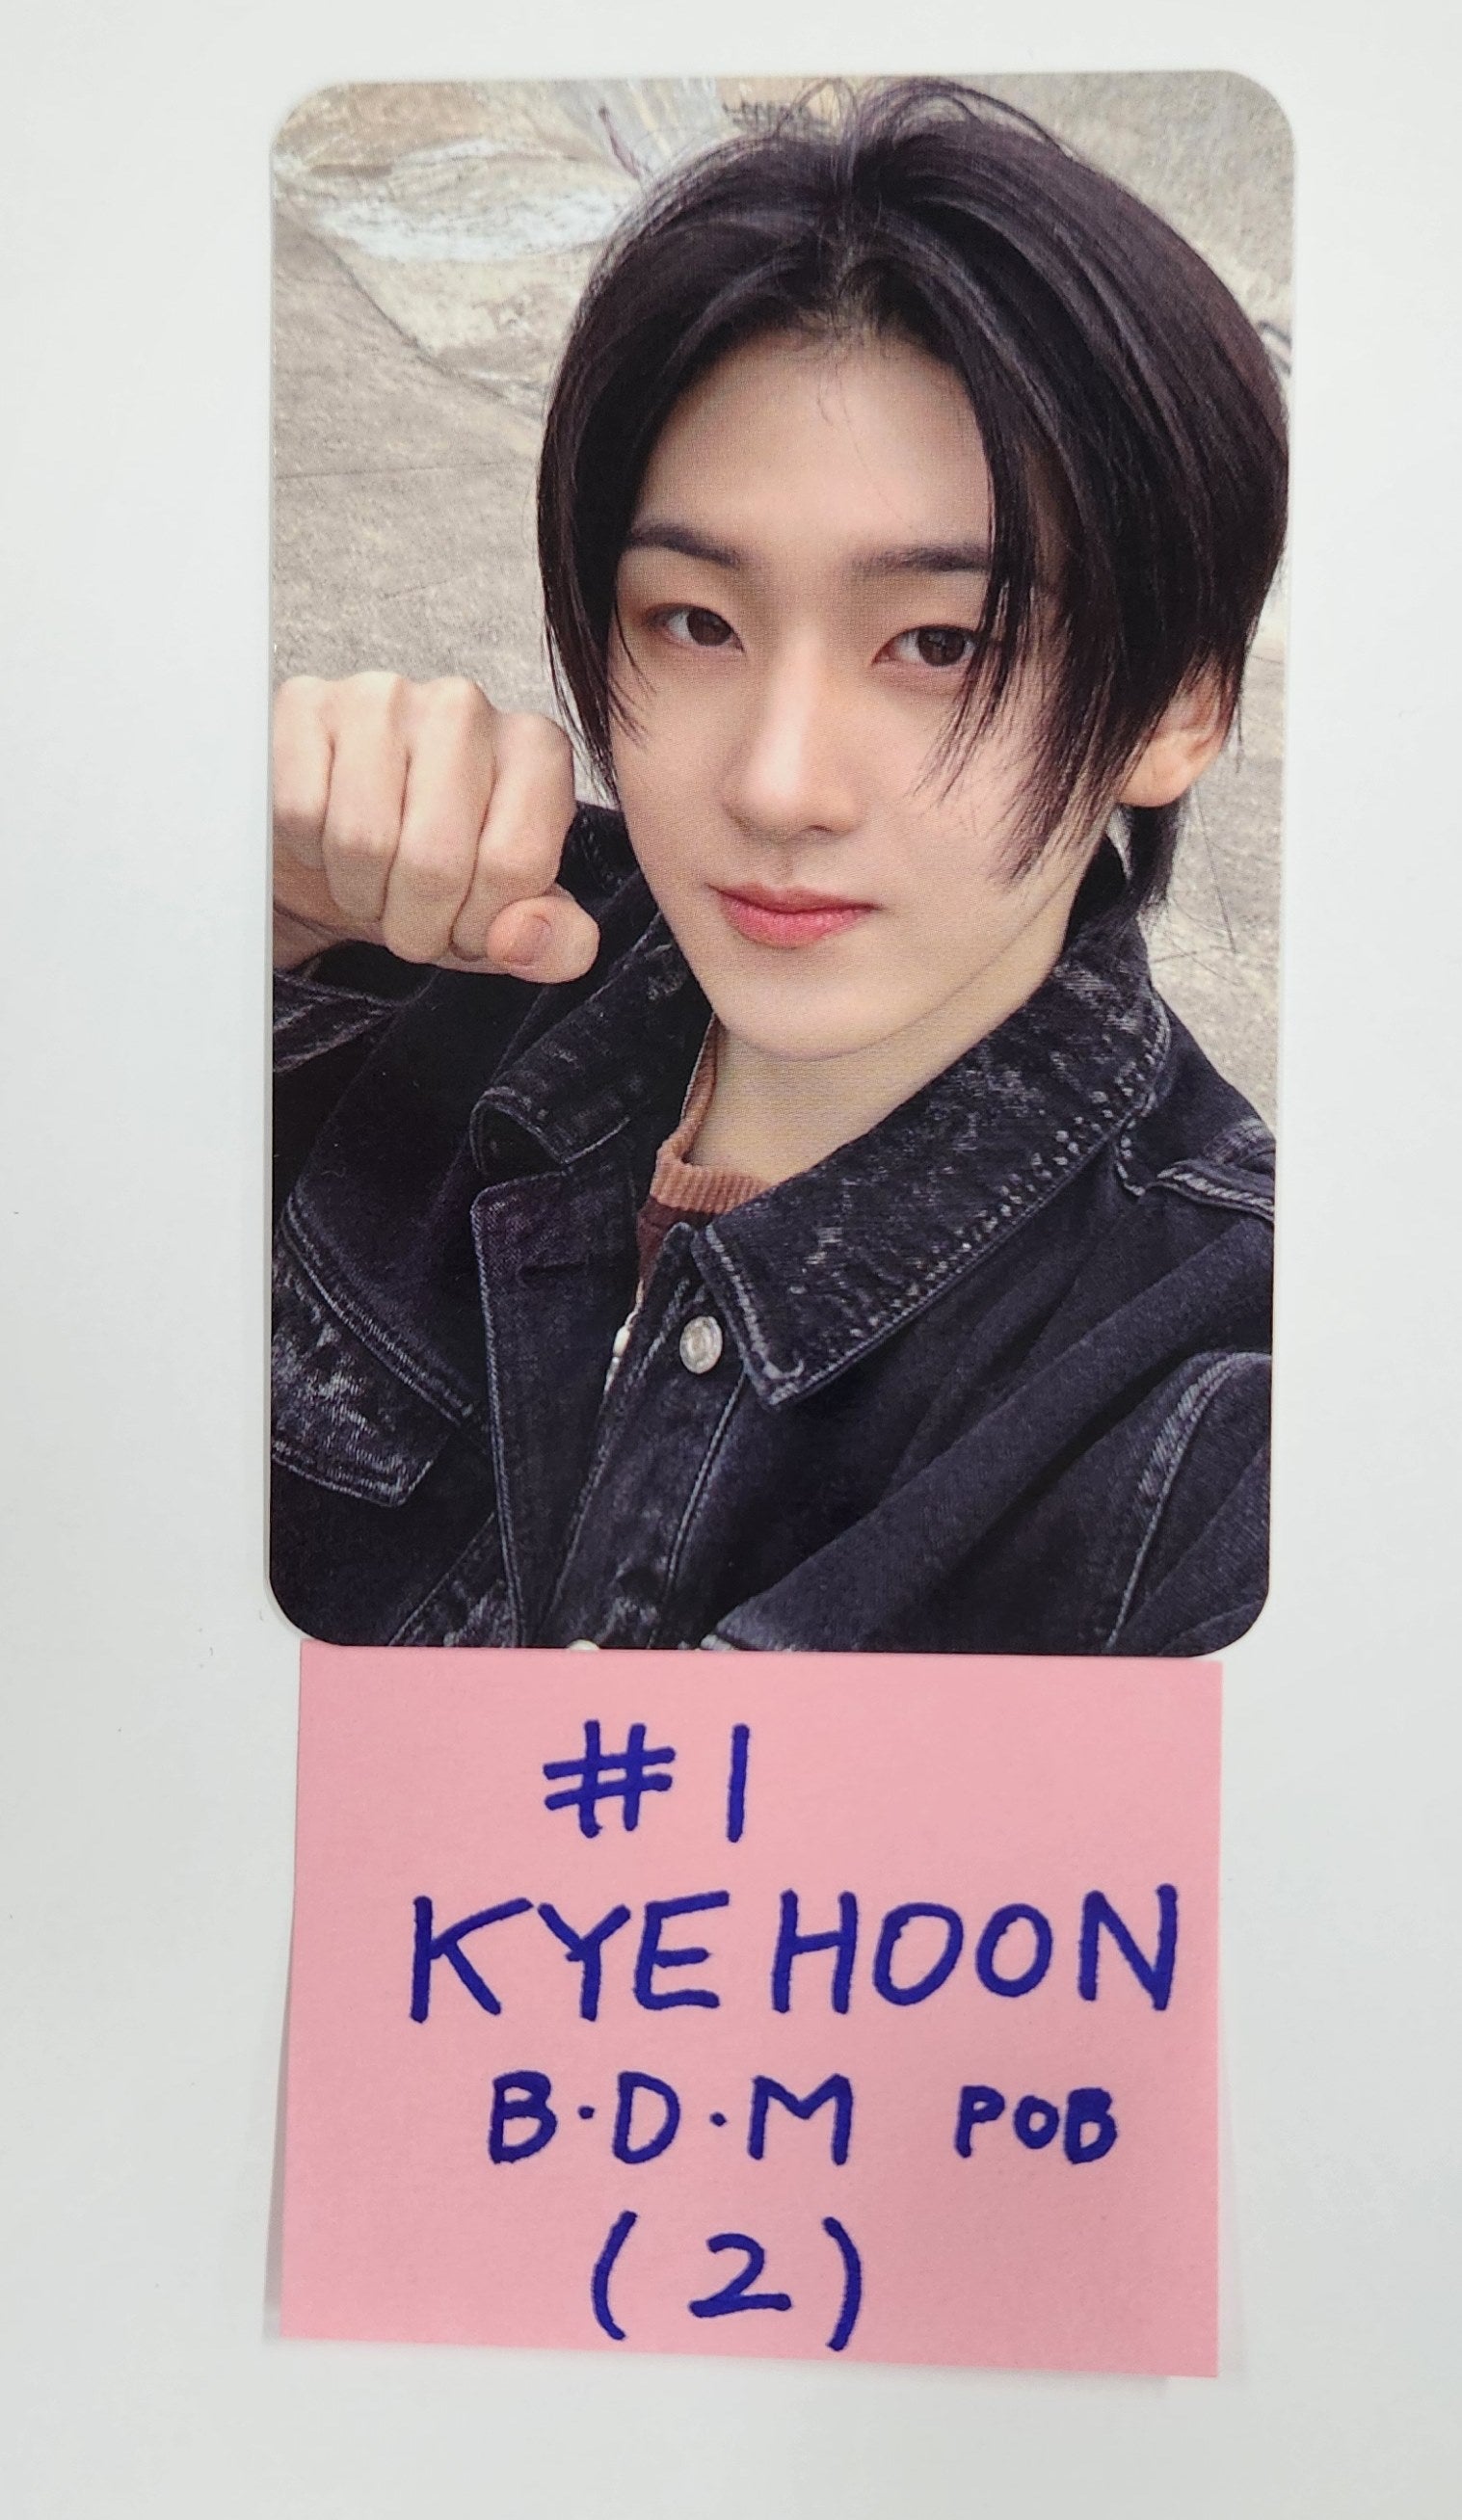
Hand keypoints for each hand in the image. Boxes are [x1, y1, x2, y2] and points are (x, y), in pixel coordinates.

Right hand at [272, 672, 599, 980]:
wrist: (343, 855)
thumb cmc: (434, 877)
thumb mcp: (508, 922)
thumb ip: (555, 942)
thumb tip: (524, 938)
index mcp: (534, 749)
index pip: (516, 863)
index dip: (481, 923)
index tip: (466, 924)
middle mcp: (464, 708)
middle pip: (436, 862)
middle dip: (417, 922)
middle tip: (410, 917)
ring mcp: (381, 698)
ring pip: (363, 841)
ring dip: (361, 894)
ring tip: (371, 882)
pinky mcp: (303, 705)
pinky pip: (301, 814)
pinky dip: (310, 853)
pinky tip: (327, 841)